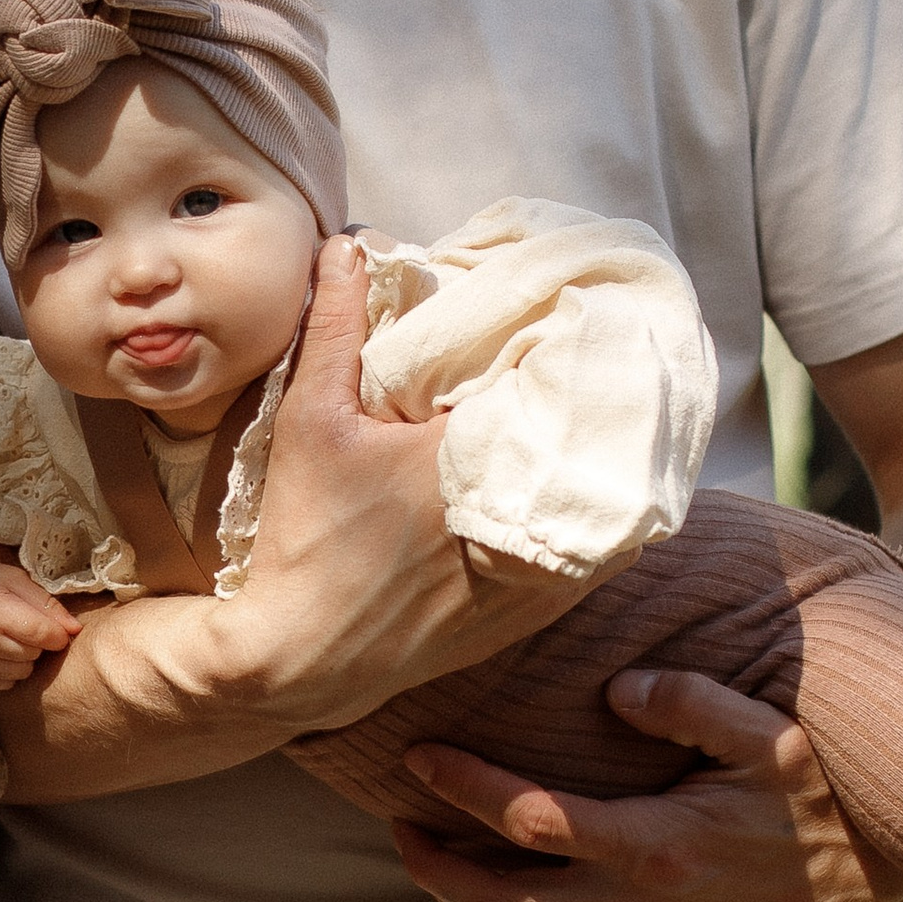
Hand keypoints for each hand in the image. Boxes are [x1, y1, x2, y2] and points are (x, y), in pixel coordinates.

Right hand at [0, 541, 80, 690]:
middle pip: (32, 654)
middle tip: (20, 625)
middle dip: (35, 642)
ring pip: (22, 672)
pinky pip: (5, 684)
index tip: (58, 628)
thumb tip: (75, 630)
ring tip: (7, 637)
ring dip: (22, 658)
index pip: (41, 633)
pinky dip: (7, 670)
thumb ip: (48, 605)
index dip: (57, 633)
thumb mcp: (18, 581)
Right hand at [225, 239, 589, 727]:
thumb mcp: (310, 421)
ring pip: (599, 487)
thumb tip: (351, 243)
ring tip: (587, 406)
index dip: (555, 337)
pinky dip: (591, 507)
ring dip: (595, 448)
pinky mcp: (540, 609)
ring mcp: (540, 570)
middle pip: (584, 429)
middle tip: (575, 346)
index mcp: (469, 456)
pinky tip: (577, 479)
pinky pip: (598, 546)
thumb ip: (336, 327)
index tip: (556, 307)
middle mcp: (519, 514)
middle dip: (580, 388)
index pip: (547, 377)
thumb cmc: (303, 537)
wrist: (302, 658)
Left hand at [391, 663, 902, 901]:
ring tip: (427, 850)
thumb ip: (691, 703)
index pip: (530, 822)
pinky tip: (495, 877)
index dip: (463, 788)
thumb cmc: (828, 801)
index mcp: (658, 849)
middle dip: (433, 867)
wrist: (880, 889)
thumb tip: (617, 691)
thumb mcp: (771, 736)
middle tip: (396, 818)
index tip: (415, 755)